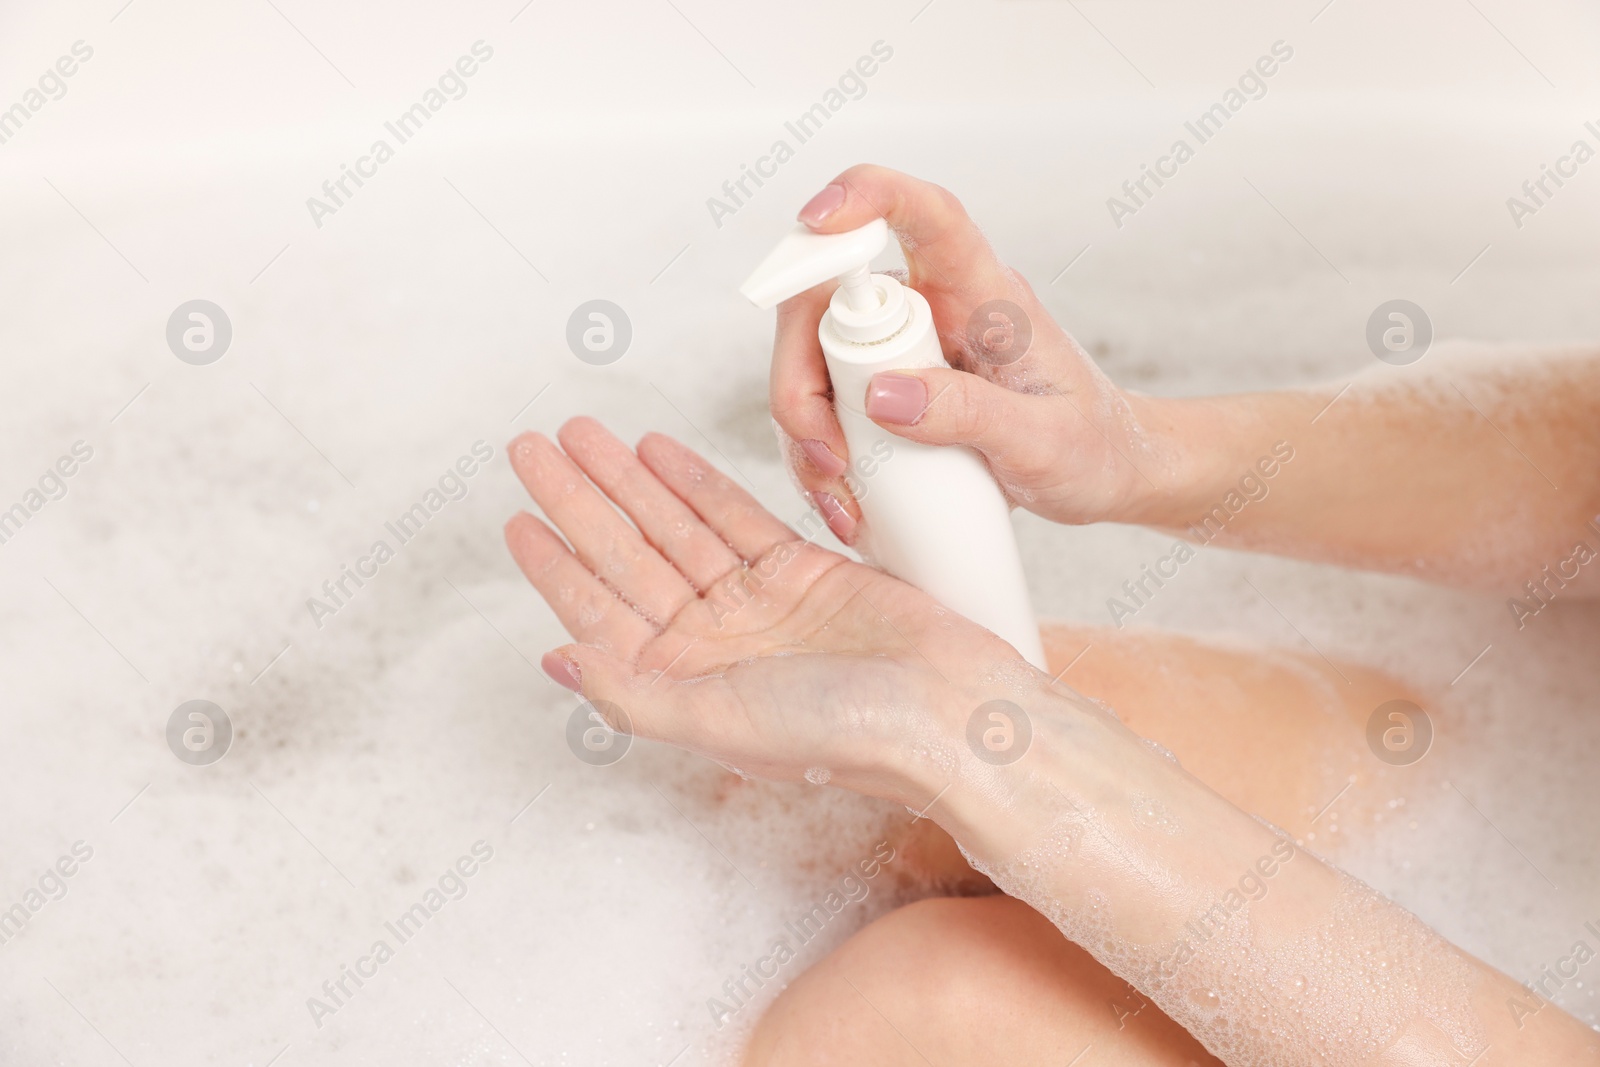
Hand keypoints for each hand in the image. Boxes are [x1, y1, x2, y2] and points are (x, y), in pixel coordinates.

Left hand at [504, 418, 1028, 802]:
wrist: (947, 711)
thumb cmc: (842, 735)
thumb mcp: (718, 723)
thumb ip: (631, 694)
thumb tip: (553, 657)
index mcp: (684, 684)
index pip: (600, 610)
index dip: (556, 562)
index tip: (517, 516)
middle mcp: (712, 644)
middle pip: (628, 556)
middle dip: (580, 500)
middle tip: (534, 446)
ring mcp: (756, 605)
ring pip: (675, 528)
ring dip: (629, 481)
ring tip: (586, 434)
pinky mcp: (803, 572)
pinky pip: (735, 517)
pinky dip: (696, 483)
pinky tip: (658, 452)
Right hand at [771, 164, 1172, 541]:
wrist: (1107, 476)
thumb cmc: (1094, 446)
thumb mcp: (1042, 442)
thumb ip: (968, 414)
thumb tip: (880, 395)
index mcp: (984, 293)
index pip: (926, 215)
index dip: (867, 196)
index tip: (816, 220)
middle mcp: (934, 307)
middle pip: (828, 299)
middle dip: (800, 377)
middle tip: (826, 453)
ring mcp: (905, 348)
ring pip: (813, 359)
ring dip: (804, 427)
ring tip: (839, 492)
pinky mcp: (889, 389)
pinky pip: (826, 406)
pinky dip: (818, 454)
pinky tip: (844, 500)